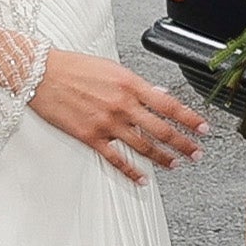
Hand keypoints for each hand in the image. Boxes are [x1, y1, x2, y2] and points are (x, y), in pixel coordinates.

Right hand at [32, 50, 208, 181]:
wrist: (41, 74)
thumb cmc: (73, 67)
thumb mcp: (112, 68)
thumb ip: (136, 83)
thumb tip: (157, 93)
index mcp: (130, 84)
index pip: (169, 104)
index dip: (190, 118)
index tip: (203, 128)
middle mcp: (123, 105)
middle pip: (162, 129)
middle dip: (184, 143)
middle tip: (197, 152)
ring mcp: (107, 123)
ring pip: (144, 146)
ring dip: (164, 158)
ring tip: (176, 165)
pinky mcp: (90, 137)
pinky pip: (116, 159)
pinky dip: (132, 172)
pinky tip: (143, 178)